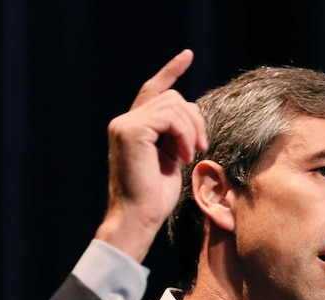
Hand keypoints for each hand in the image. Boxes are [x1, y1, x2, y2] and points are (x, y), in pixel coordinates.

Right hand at [95, 49, 207, 261]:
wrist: (138, 218)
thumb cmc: (154, 199)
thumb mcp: (169, 161)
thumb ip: (175, 136)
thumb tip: (190, 115)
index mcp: (133, 128)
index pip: (153, 90)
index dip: (170, 72)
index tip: (187, 56)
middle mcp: (124, 122)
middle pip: (172, 97)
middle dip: (195, 119)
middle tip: (200, 146)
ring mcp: (125, 124)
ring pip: (174, 104)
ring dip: (191, 129)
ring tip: (188, 154)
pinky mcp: (131, 130)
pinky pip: (170, 116)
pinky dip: (184, 134)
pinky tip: (182, 155)